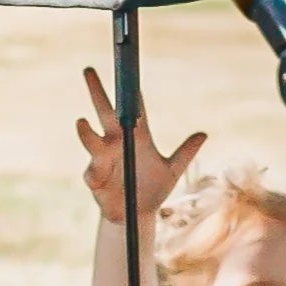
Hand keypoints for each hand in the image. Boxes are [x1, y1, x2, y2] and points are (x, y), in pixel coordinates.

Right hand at [77, 67, 203, 227]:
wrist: (136, 215)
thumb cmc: (153, 189)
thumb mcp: (172, 171)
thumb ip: (186, 152)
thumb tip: (204, 134)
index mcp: (137, 137)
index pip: (132, 109)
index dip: (130, 92)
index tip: (127, 74)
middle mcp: (116, 142)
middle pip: (104, 112)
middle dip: (96, 92)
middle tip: (89, 70)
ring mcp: (102, 158)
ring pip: (91, 140)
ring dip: (86, 132)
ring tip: (82, 122)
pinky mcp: (94, 176)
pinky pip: (92, 172)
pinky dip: (96, 173)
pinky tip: (100, 179)